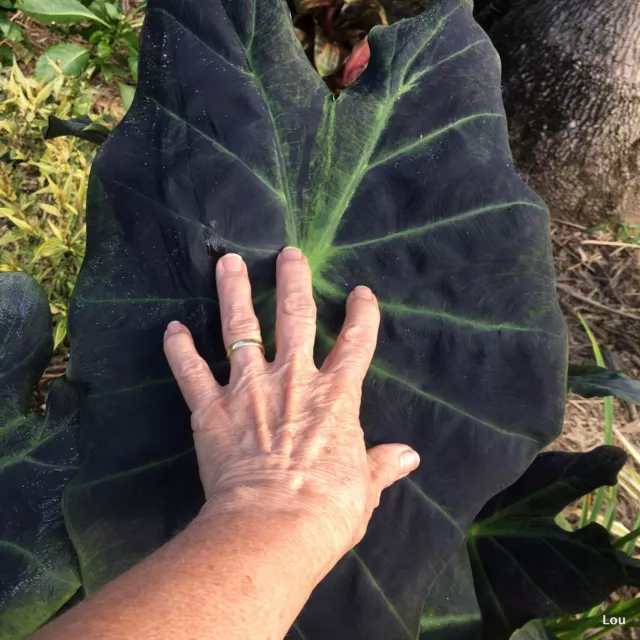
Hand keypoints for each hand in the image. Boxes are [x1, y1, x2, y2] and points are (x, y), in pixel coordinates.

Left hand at [163, 247, 419, 570]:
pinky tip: (172, 328)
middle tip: (288, 253)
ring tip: (228, 262)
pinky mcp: (212, 410)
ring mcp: (249, 390)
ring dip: (233, 293)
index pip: (355, 344)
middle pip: (295, 317)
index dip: (362, 316)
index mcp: (335, 397)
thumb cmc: (326, 512)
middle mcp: (293, 380)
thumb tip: (410, 456)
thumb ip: (382, 465)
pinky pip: (191, 372)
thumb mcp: (364, 489)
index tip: (361, 293)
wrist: (273, 528)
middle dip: (293, 281)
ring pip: (240, 329)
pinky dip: (179, 350)